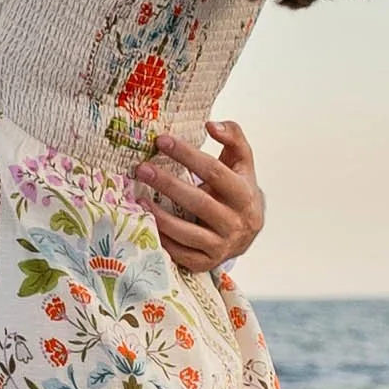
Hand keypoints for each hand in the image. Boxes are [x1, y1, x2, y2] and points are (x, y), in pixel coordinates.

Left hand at [134, 120, 263, 272]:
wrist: (248, 229)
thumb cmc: (238, 187)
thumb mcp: (242, 161)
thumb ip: (233, 136)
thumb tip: (212, 125)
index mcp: (245, 195)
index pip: (214, 171)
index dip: (187, 155)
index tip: (161, 140)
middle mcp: (236, 223)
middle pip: (199, 202)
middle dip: (168, 184)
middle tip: (142, 168)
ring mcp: (222, 246)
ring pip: (188, 233)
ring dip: (161, 216)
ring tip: (140, 199)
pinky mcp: (207, 263)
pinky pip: (181, 254)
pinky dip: (163, 240)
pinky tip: (147, 224)